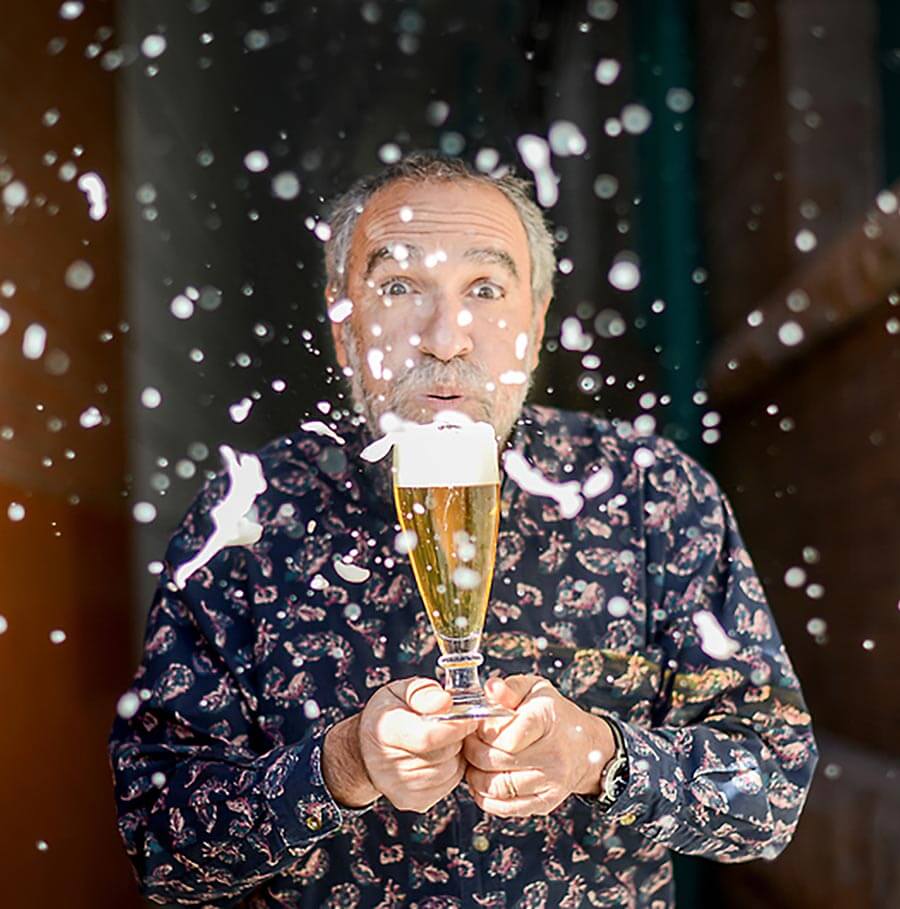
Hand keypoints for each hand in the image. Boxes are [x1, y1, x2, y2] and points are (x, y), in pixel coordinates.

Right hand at [351, 677, 477, 812]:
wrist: (366, 749)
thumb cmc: (387, 714)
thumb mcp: (400, 691)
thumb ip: (423, 692)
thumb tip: (444, 701)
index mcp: (385, 731)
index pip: (428, 736)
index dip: (455, 726)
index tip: (468, 716)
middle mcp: (388, 765)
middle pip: (444, 753)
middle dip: (456, 737)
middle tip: (449, 725)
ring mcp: (400, 788)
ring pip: (451, 770)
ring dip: (455, 753)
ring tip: (441, 740)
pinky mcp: (413, 801)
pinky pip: (449, 783)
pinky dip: (451, 768)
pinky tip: (438, 756)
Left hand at [463, 674, 614, 816]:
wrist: (584, 746)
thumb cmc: (553, 714)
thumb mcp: (534, 689)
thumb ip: (509, 687)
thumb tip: (491, 688)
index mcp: (547, 720)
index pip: (507, 735)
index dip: (484, 732)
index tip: (478, 726)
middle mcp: (553, 754)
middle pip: (498, 761)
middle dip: (474, 752)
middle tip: (468, 743)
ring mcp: (551, 782)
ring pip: (499, 787)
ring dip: (476, 776)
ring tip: (473, 762)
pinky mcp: (545, 802)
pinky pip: (507, 808)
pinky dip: (486, 798)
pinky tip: (482, 782)